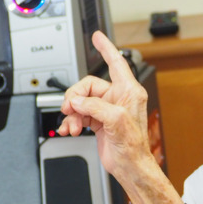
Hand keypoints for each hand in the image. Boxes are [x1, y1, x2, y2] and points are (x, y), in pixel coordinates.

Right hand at [58, 31, 151, 179]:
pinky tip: (69, 129)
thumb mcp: (115, 120)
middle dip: (75, 98)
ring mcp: (107, 110)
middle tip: (69, 109)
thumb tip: (78, 101)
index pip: (116, 62)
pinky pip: (80, 114)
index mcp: (128, 91)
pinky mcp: (99, 121)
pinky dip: (72, 121)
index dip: (106, 48)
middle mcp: (118, 98)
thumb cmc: (133, 146)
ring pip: (81, 101)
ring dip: (72, 113)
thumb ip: (95, 106)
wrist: (129, 167)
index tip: (97, 37)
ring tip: (72, 126)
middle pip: (87, 85)